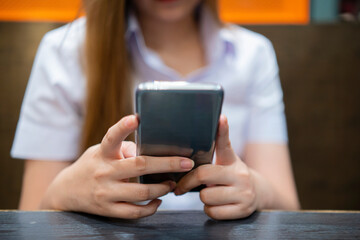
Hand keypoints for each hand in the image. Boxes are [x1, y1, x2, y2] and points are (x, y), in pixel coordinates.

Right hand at [41, 115, 194, 218]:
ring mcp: (105, 193)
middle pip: (140, 167)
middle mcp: (104, 172)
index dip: (123, 127)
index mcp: (103, 153)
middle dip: (167, 164)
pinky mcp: (107, 209)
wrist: (65, 192)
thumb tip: (152, 151)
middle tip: (187, 162)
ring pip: (141, 193)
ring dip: (162, 188)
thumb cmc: (91, 165)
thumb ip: (124, 149)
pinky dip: (150, 208)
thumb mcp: (101, 151)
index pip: (112, 137)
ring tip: (172, 183)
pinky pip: (134, 212)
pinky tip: (158, 201)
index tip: (136, 118)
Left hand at [174, 115, 258, 219]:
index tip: (221, 117)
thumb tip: (214, 123)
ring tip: (210, 194)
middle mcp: (239, 175)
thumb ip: (218, 148)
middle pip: (203, 175)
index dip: (222, 130)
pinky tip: (216, 204)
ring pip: (206, 196)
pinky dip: (209, 210)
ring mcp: (243, 193)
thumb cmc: (233, 175)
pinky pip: (212, 212)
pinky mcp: (242, 210)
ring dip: (203, 197)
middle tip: (181, 185)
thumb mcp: (228, 160)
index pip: (225, 144)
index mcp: (232, 160)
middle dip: (188, 182)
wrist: (258, 193)